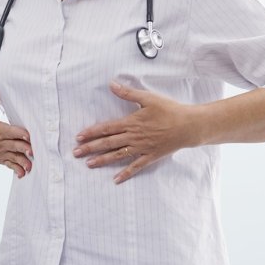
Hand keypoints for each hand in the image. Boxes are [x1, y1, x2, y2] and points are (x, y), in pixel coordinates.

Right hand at [0, 90, 32, 177]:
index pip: (11, 131)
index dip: (20, 133)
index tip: (28, 135)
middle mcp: (0, 142)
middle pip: (15, 145)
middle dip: (24, 148)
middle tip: (33, 152)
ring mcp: (0, 151)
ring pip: (13, 157)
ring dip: (22, 162)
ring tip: (29, 167)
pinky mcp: (0, 158)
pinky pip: (9, 164)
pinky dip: (15, 169)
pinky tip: (22, 174)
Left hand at [73, 81, 198, 183]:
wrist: (189, 125)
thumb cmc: (169, 110)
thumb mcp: (148, 98)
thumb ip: (128, 93)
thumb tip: (112, 84)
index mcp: (131, 122)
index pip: (106, 128)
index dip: (91, 133)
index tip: (79, 137)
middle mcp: (133, 137)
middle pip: (108, 143)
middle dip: (90, 148)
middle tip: (75, 153)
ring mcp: (142, 148)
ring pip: (118, 155)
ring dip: (102, 160)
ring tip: (88, 164)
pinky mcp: (151, 156)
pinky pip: (136, 166)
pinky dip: (126, 173)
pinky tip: (116, 180)